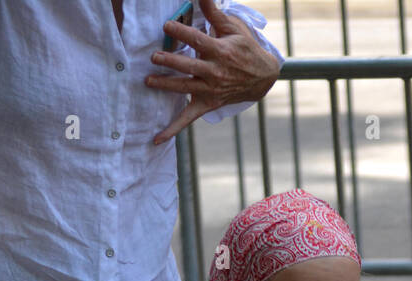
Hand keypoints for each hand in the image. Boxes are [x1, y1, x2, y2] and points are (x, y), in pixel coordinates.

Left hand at [148, 0, 279, 144]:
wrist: (263, 77)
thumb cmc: (246, 48)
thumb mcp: (233, 27)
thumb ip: (213, 12)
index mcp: (221, 52)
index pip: (198, 41)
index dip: (182, 33)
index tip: (167, 27)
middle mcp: (215, 73)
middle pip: (189, 66)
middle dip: (171, 62)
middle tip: (154, 57)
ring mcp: (211, 91)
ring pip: (185, 88)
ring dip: (167, 85)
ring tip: (148, 81)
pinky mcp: (207, 104)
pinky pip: (188, 118)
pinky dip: (172, 129)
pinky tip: (157, 138)